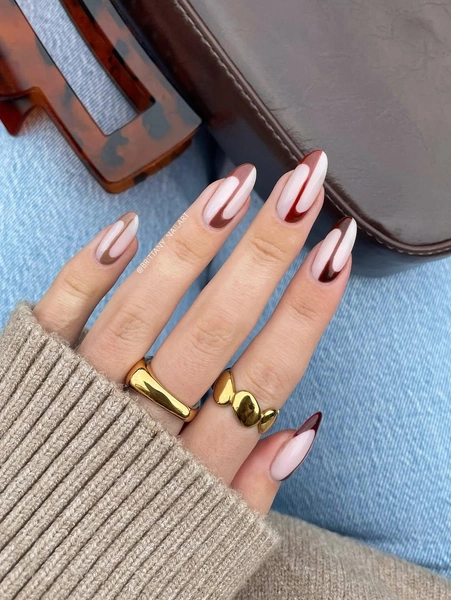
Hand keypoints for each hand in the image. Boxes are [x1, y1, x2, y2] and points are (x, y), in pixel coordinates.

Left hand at [33, 151, 355, 513]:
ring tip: (235, 187)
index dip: (307, 311)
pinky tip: (125, 227)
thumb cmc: (120, 549)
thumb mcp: (204, 540)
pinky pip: (57, 317)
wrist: (21, 575)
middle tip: (302, 186)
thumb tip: (304, 427)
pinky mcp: (28, 375)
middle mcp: (139, 429)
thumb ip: (254, 489)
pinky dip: (87, 273)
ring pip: (141, 313)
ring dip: (191, 247)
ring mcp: (79, 397)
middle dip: (265, 254)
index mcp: (193, 471)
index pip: (266, 375)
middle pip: (214, 330)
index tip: (336, 250)